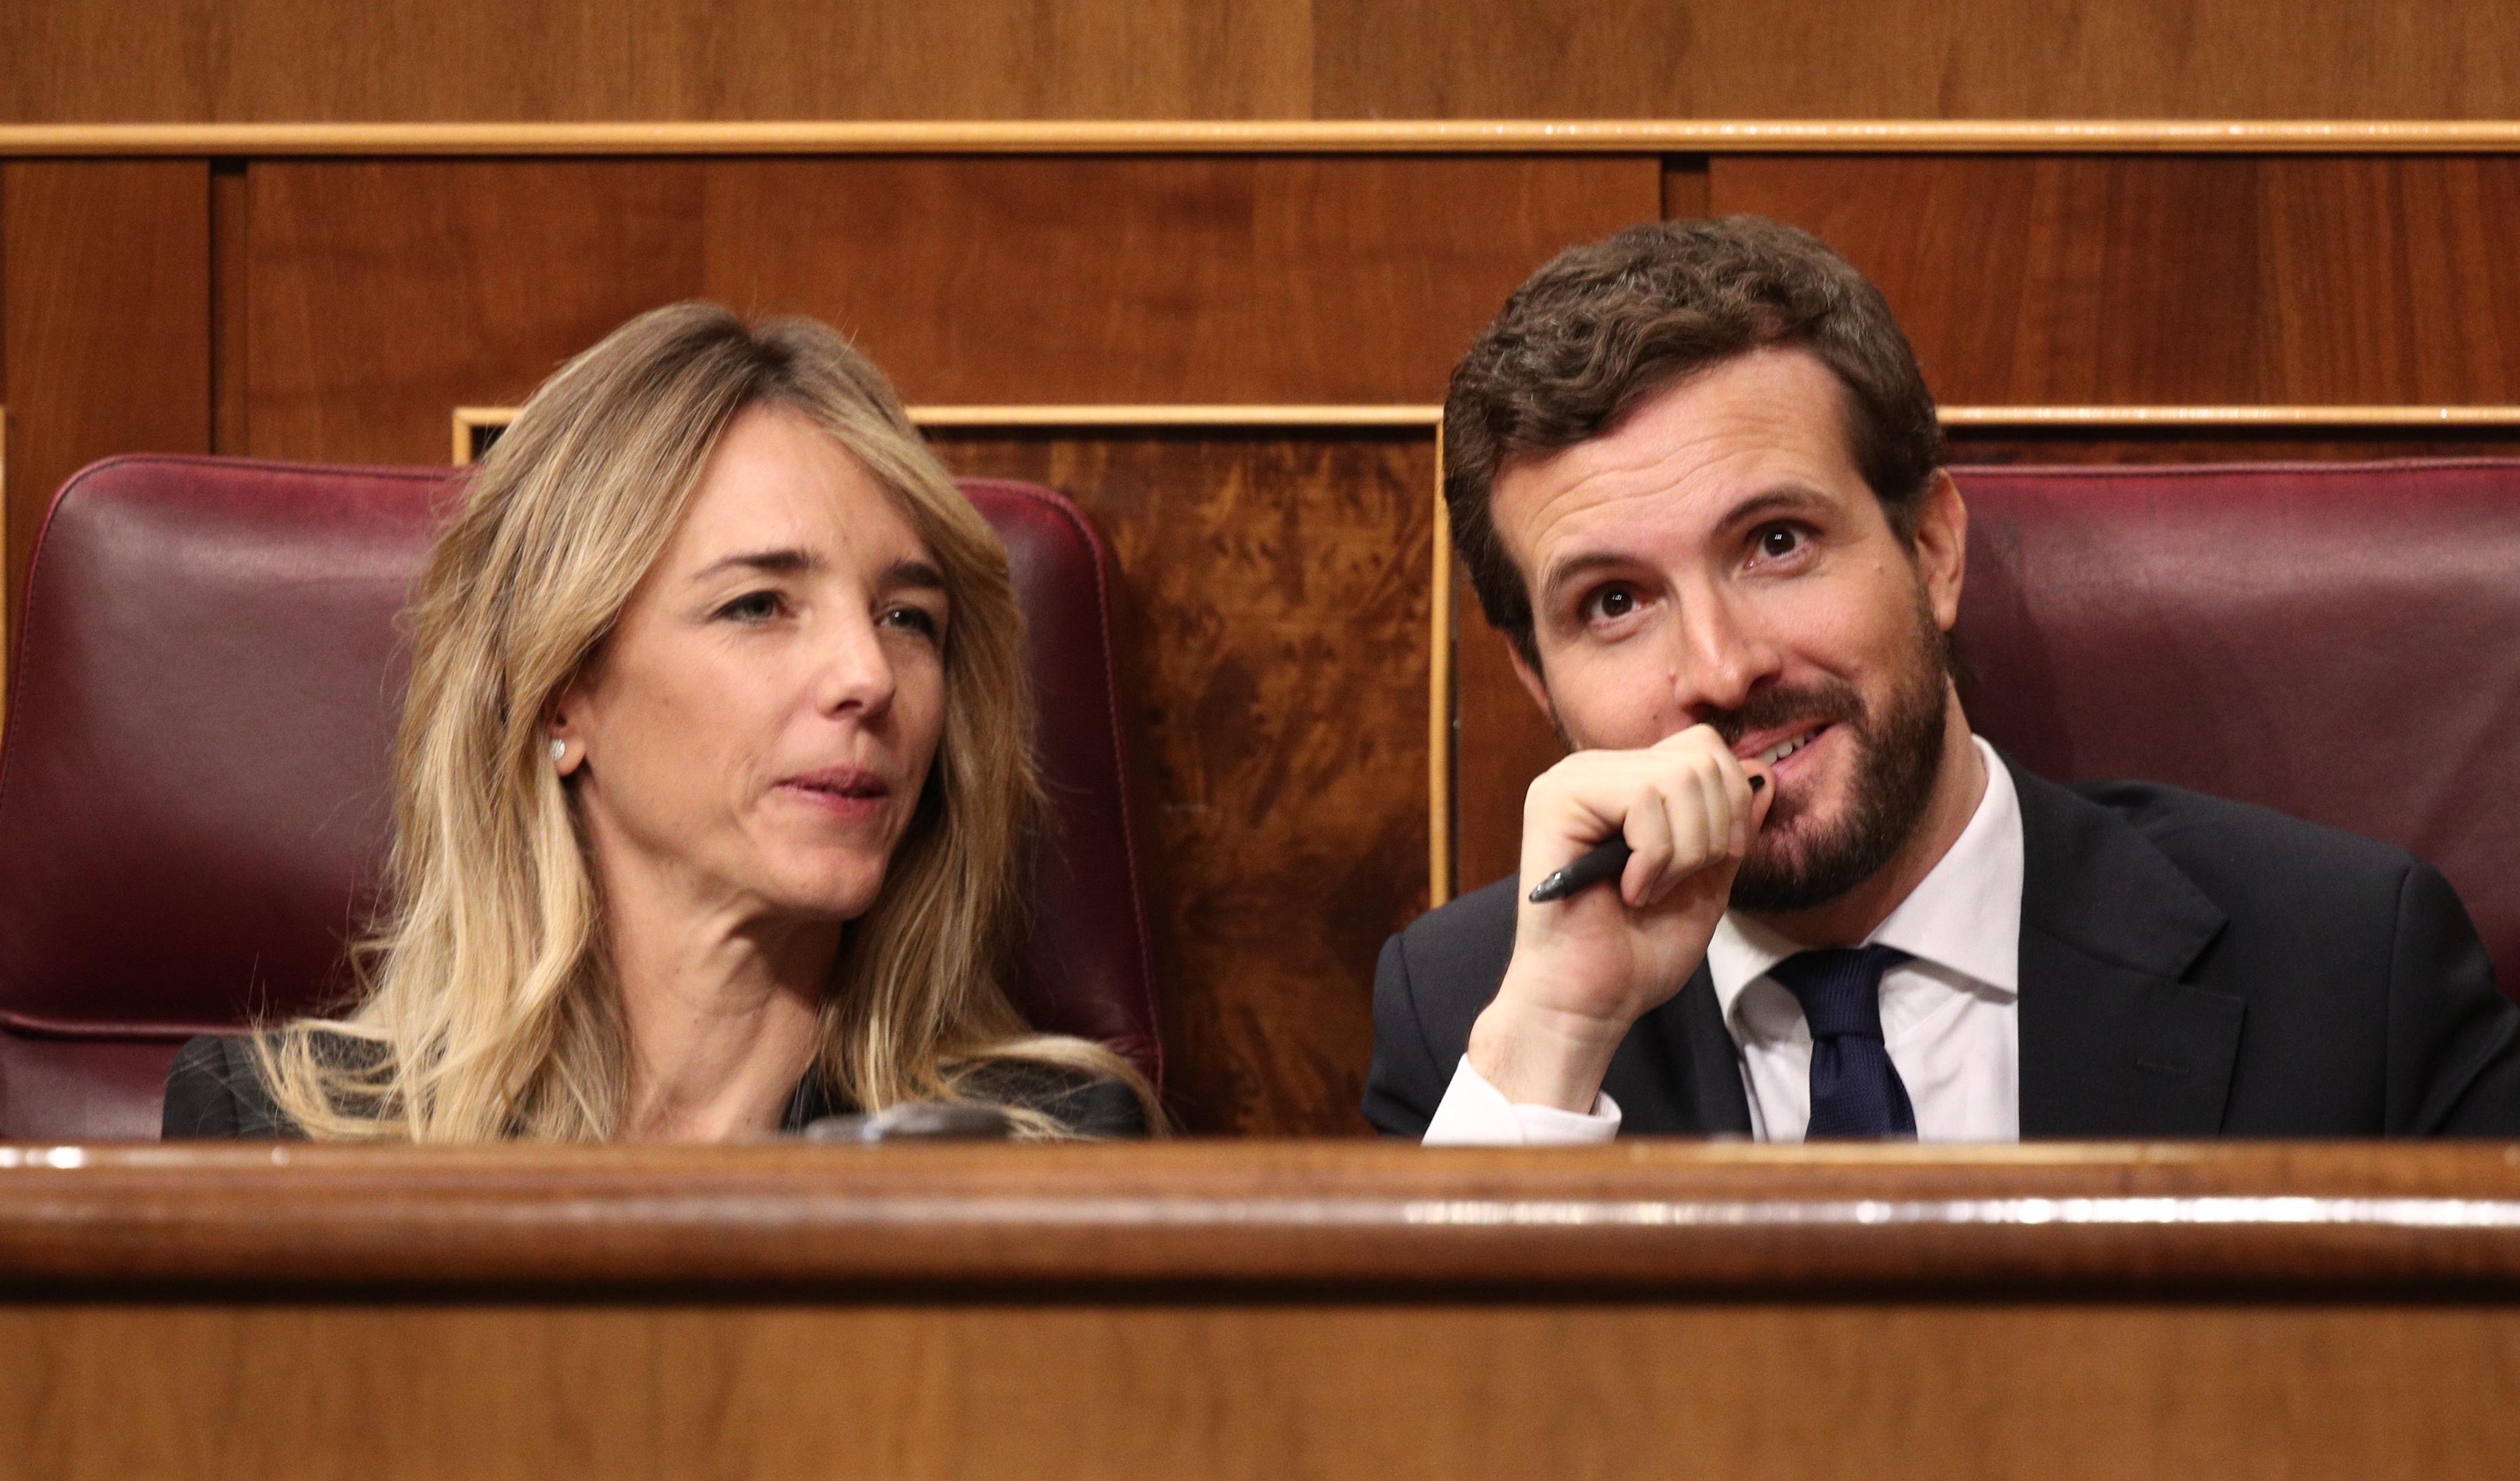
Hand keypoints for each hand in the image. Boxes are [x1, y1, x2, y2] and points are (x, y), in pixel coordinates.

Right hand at [1465, 724, 1773, 1111]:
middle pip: (1699, 756)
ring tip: (1650, 892)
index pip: (1704, 748)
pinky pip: (1643, 800)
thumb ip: (1733, 828)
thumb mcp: (1709, 882)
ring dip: (1684, 852)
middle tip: (1676, 884)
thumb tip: (1764, 772)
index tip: (1710, 865)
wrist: (1590, 1002)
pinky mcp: (1555, 800)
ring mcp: (1570, 781)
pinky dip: (1654, 858)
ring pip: (1676, 777)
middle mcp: (1595, 771)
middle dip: (1713, 833)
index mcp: (1627, 782)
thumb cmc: (1637, 952)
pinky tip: (1630, 891)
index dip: (1730, 804)